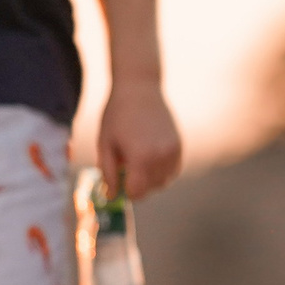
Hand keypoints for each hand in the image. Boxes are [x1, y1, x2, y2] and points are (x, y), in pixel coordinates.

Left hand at [99, 75, 182, 198]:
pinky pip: (172, 171)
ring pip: (163, 182)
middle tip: (125, 167)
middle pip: (150, 189)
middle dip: (137, 185)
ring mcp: (173, 152)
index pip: (136, 193)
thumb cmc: (117, 114)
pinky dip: (161, 170)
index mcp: (141, 158)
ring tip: (137, 159)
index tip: (117, 181)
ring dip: (150, 179)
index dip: (124, 191)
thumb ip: (108, 173)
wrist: (139, 88)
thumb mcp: (105, 144)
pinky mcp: (179, 146)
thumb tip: (111, 197)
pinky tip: (149, 156)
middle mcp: (161, 157)